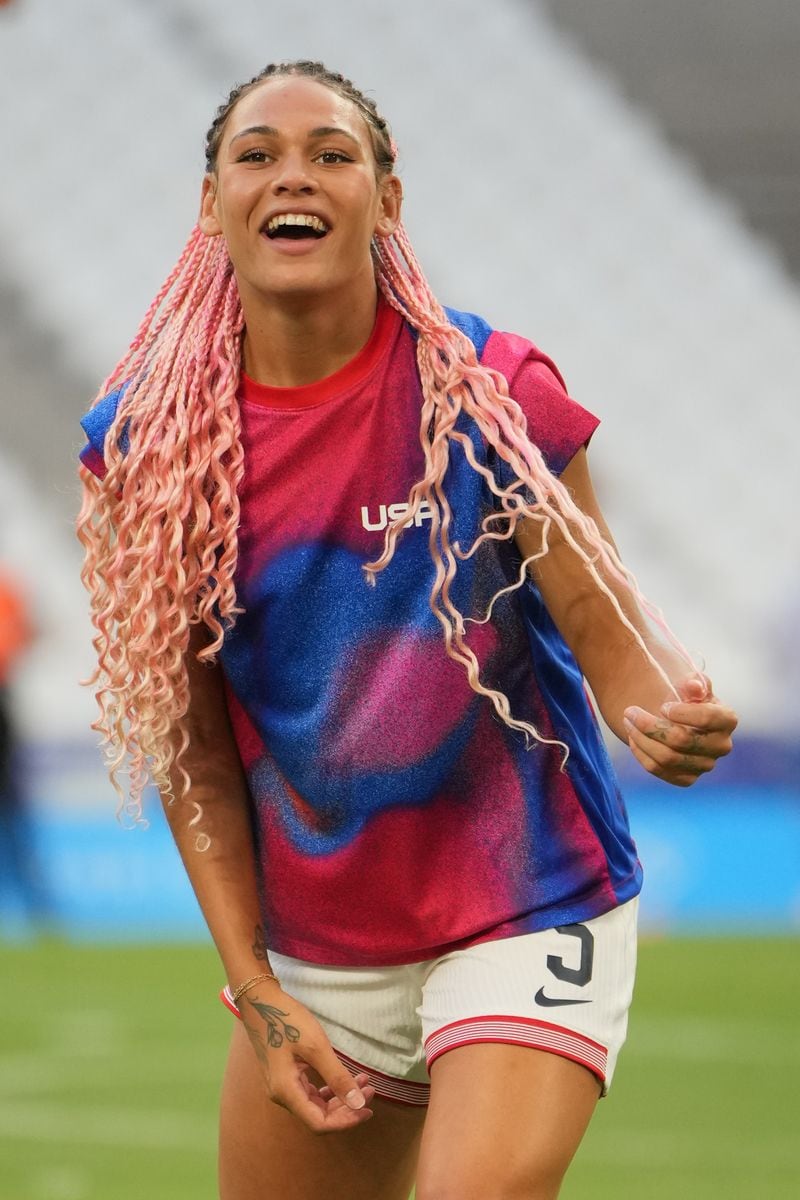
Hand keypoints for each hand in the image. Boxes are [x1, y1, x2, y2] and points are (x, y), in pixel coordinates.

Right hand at [239, 984, 374, 1131]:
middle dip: (347, 1107)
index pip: (319, 1123)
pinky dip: (329, 1089)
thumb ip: (337, 1077)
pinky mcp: (285, 1076)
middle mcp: (282, 1095)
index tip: (367, 1109)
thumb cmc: (287, 1021)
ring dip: (340, 1098)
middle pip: (318, 1116)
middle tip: (370, 1091)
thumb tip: (358, 1104)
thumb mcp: (316, 1047)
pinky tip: (343, 1079)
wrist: (260, 1001)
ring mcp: (282, 1086)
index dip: (346, 1121)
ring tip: (362, 1083)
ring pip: (315, 1105)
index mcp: (286, 1092)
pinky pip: (309, 1092)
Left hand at [623, 676, 736, 787]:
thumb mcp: (691, 684)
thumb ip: (694, 682)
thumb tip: (693, 686)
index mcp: (727, 719)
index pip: (707, 718)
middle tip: (630, 711)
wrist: (680, 719)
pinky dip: (641, 754)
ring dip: (641, 739)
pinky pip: (659, 770)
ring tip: (628, 721)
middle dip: (650, 725)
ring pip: (667, 758)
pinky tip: (633, 738)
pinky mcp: (688, 778)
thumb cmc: (686, 698)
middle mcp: (721, 746)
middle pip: (682, 740)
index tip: (662, 706)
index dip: (682, 712)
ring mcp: (706, 765)